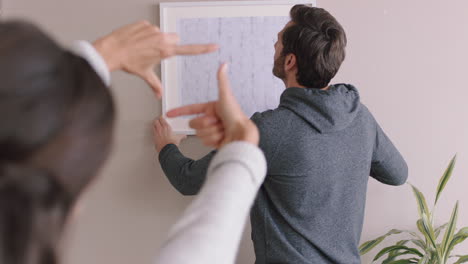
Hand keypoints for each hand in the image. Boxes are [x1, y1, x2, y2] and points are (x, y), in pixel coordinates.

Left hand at [93, 21, 217, 97]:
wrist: (112, 50)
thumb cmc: (128, 62)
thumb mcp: (145, 74)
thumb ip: (155, 85)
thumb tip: (159, 95)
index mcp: (166, 51)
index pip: (189, 50)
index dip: (203, 49)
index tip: (214, 46)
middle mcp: (162, 38)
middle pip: (174, 39)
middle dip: (169, 44)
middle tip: (155, 52)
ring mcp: (154, 29)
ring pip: (162, 33)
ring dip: (156, 39)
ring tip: (142, 46)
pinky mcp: (145, 23)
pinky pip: (150, 28)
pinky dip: (146, 33)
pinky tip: (136, 40)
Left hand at [153, 116, 186, 151]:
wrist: (167, 149)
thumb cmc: (172, 143)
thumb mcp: (178, 138)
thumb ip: (181, 136)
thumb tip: (184, 136)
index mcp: (166, 127)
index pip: (162, 119)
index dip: (161, 118)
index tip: (162, 118)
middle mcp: (161, 129)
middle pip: (156, 121)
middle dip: (157, 121)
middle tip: (158, 121)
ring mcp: (157, 133)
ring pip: (153, 126)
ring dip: (154, 125)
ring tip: (156, 125)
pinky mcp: (154, 138)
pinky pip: (153, 132)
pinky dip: (154, 131)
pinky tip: (155, 133)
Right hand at [167, 63, 258, 147]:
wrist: (242, 135)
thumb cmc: (236, 115)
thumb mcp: (226, 95)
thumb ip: (222, 80)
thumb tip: (224, 64)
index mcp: (211, 108)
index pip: (191, 109)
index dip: (179, 111)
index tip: (169, 113)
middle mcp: (211, 119)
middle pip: (194, 123)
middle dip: (205, 124)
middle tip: (217, 121)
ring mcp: (212, 131)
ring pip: (199, 134)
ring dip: (211, 132)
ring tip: (222, 129)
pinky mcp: (213, 142)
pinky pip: (204, 142)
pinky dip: (213, 140)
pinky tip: (222, 137)